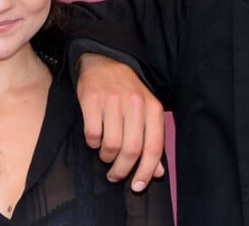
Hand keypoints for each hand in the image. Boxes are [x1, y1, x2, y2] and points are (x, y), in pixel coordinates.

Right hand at [76, 53, 164, 190]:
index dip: (146, 172)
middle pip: (131, 150)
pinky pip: (93, 133)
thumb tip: (156, 173)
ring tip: (105, 154)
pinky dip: (93, 143)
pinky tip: (95, 138)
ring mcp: (112, 100)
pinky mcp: (91, 99)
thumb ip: (152, 140)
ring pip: (111, 145)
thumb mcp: (145, 111)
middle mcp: (134, 103)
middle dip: (122, 169)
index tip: (137, 187)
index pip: (153, 148)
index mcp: (152, 108)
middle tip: (115, 175)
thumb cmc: (127, 91)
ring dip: (106, 157)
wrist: (104, 61)